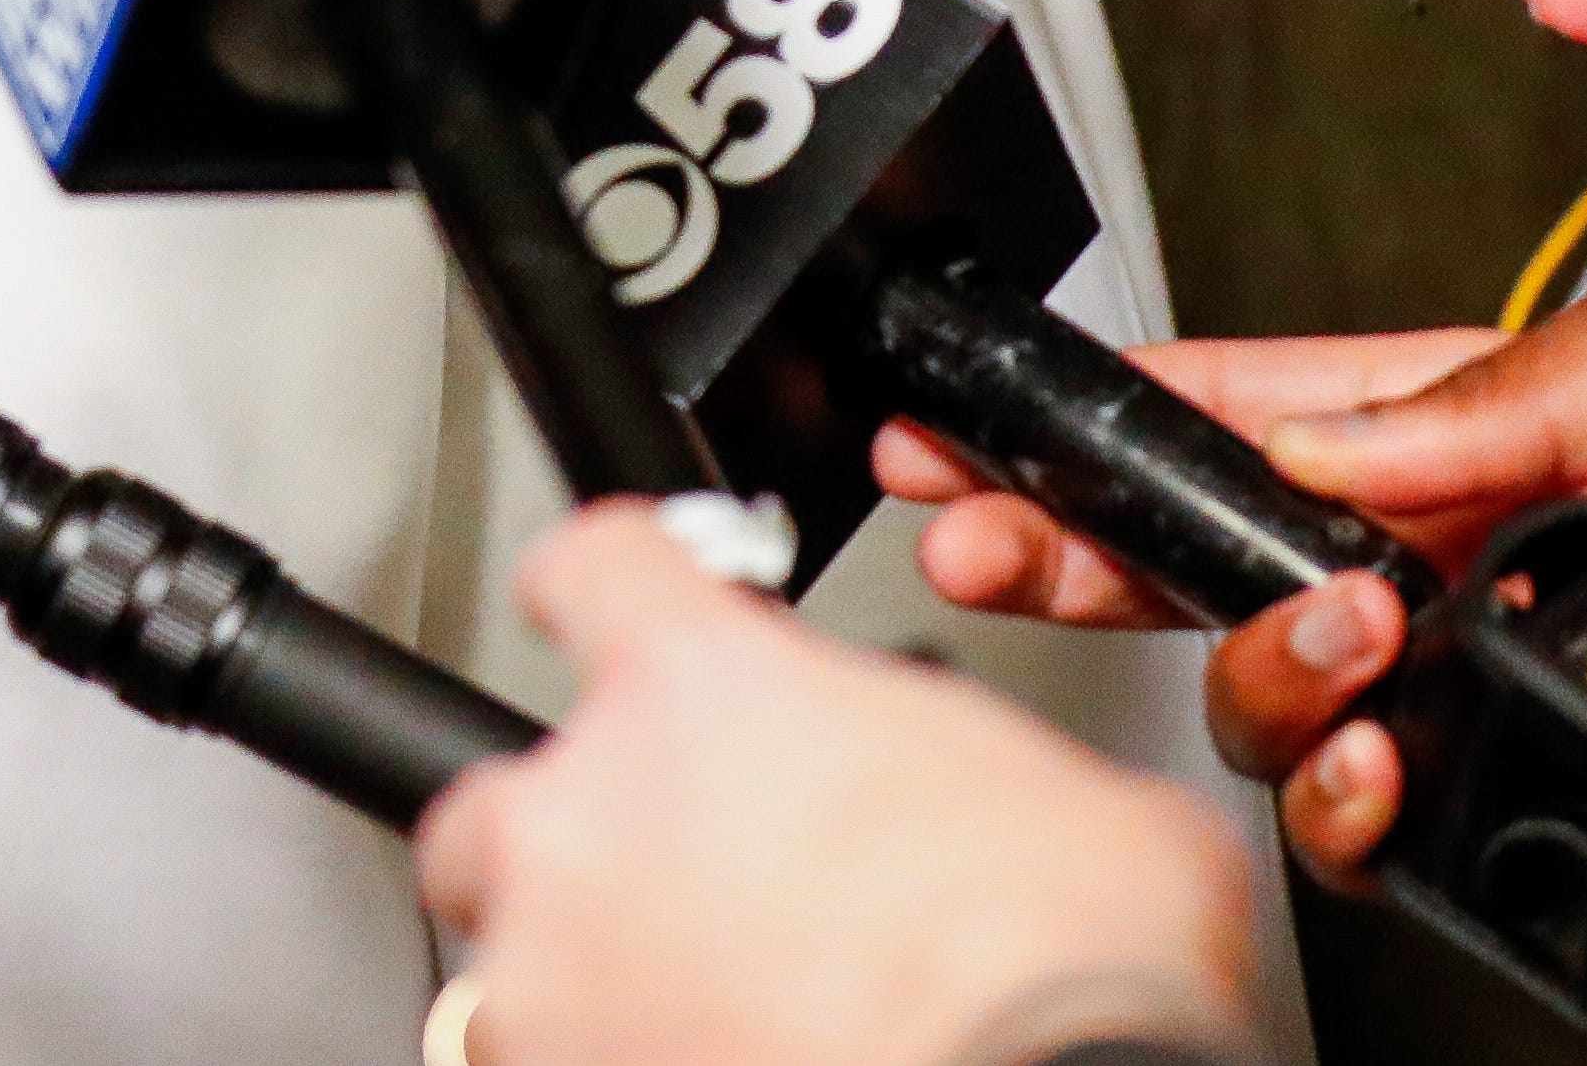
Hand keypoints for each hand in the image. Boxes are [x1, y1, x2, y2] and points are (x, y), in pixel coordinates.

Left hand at [415, 503, 1254, 1065]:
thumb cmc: (1061, 978)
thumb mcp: (1077, 800)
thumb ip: (975, 760)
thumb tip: (1017, 807)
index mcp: (702, 692)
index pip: (592, 570)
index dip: (614, 588)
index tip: (617, 610)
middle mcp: (593, 813)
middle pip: (510, 794)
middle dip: (580, 838)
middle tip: (687, 886)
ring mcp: (551, 967)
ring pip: (515, 950)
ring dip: (594, 973)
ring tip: (709, 1010)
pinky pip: (549, 1057)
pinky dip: (614, 1062)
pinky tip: (713, 1062)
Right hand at [879, 257, 1586, 875]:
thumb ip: (1467, 384)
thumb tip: (1299, 440)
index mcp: (1454, 437)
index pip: (1223, 417)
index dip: (1087, 420)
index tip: (965, 423)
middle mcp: (1434, 570)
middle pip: (1187, 564)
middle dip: (1062, 545)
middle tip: (980, 535)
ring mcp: (1454, 695)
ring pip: (1251, 703)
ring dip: (1255, 668)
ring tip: (1339, 633)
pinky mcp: (1494, 806)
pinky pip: (1349, 827)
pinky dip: (1336, 794)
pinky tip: (1374, 750)